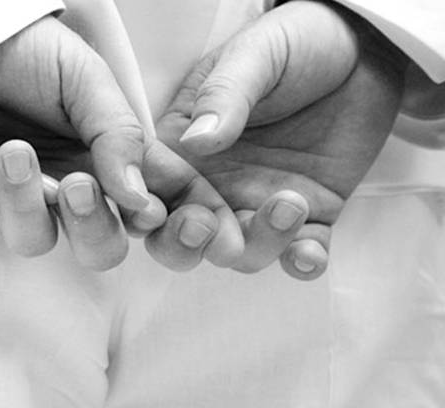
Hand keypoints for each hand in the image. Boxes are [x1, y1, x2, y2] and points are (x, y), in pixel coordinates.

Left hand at [0, 16, 246, 272]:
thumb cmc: (23, 49)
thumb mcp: (83, 78)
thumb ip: (117, 136)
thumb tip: (140, 199)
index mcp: (111, 159)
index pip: (159, 206)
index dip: (183, 229)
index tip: (188, 228)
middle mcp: (70, 189)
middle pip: (100, 249)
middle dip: (93, 228)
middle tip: (76, 185)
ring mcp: (19, 200)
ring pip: (34, 243)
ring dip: (24, 203)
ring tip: (12, 150)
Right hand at [158, 0, 406, 278]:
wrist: (366, 49)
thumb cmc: (297, 42)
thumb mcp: (255, 54)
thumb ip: (224, 96)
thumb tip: (196, 142)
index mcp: (181, 148)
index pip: (146, 188)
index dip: (145, 207)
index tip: (160, 209)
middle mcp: (210, 185)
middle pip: (177, 239)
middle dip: (186, 245)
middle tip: (209, 226)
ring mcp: (257, 204)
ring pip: (238, 254)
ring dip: (256, 244)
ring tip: (290, 202)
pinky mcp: (308, 217)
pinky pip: (297, 255)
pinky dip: (301, 263)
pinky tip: (309, 252)